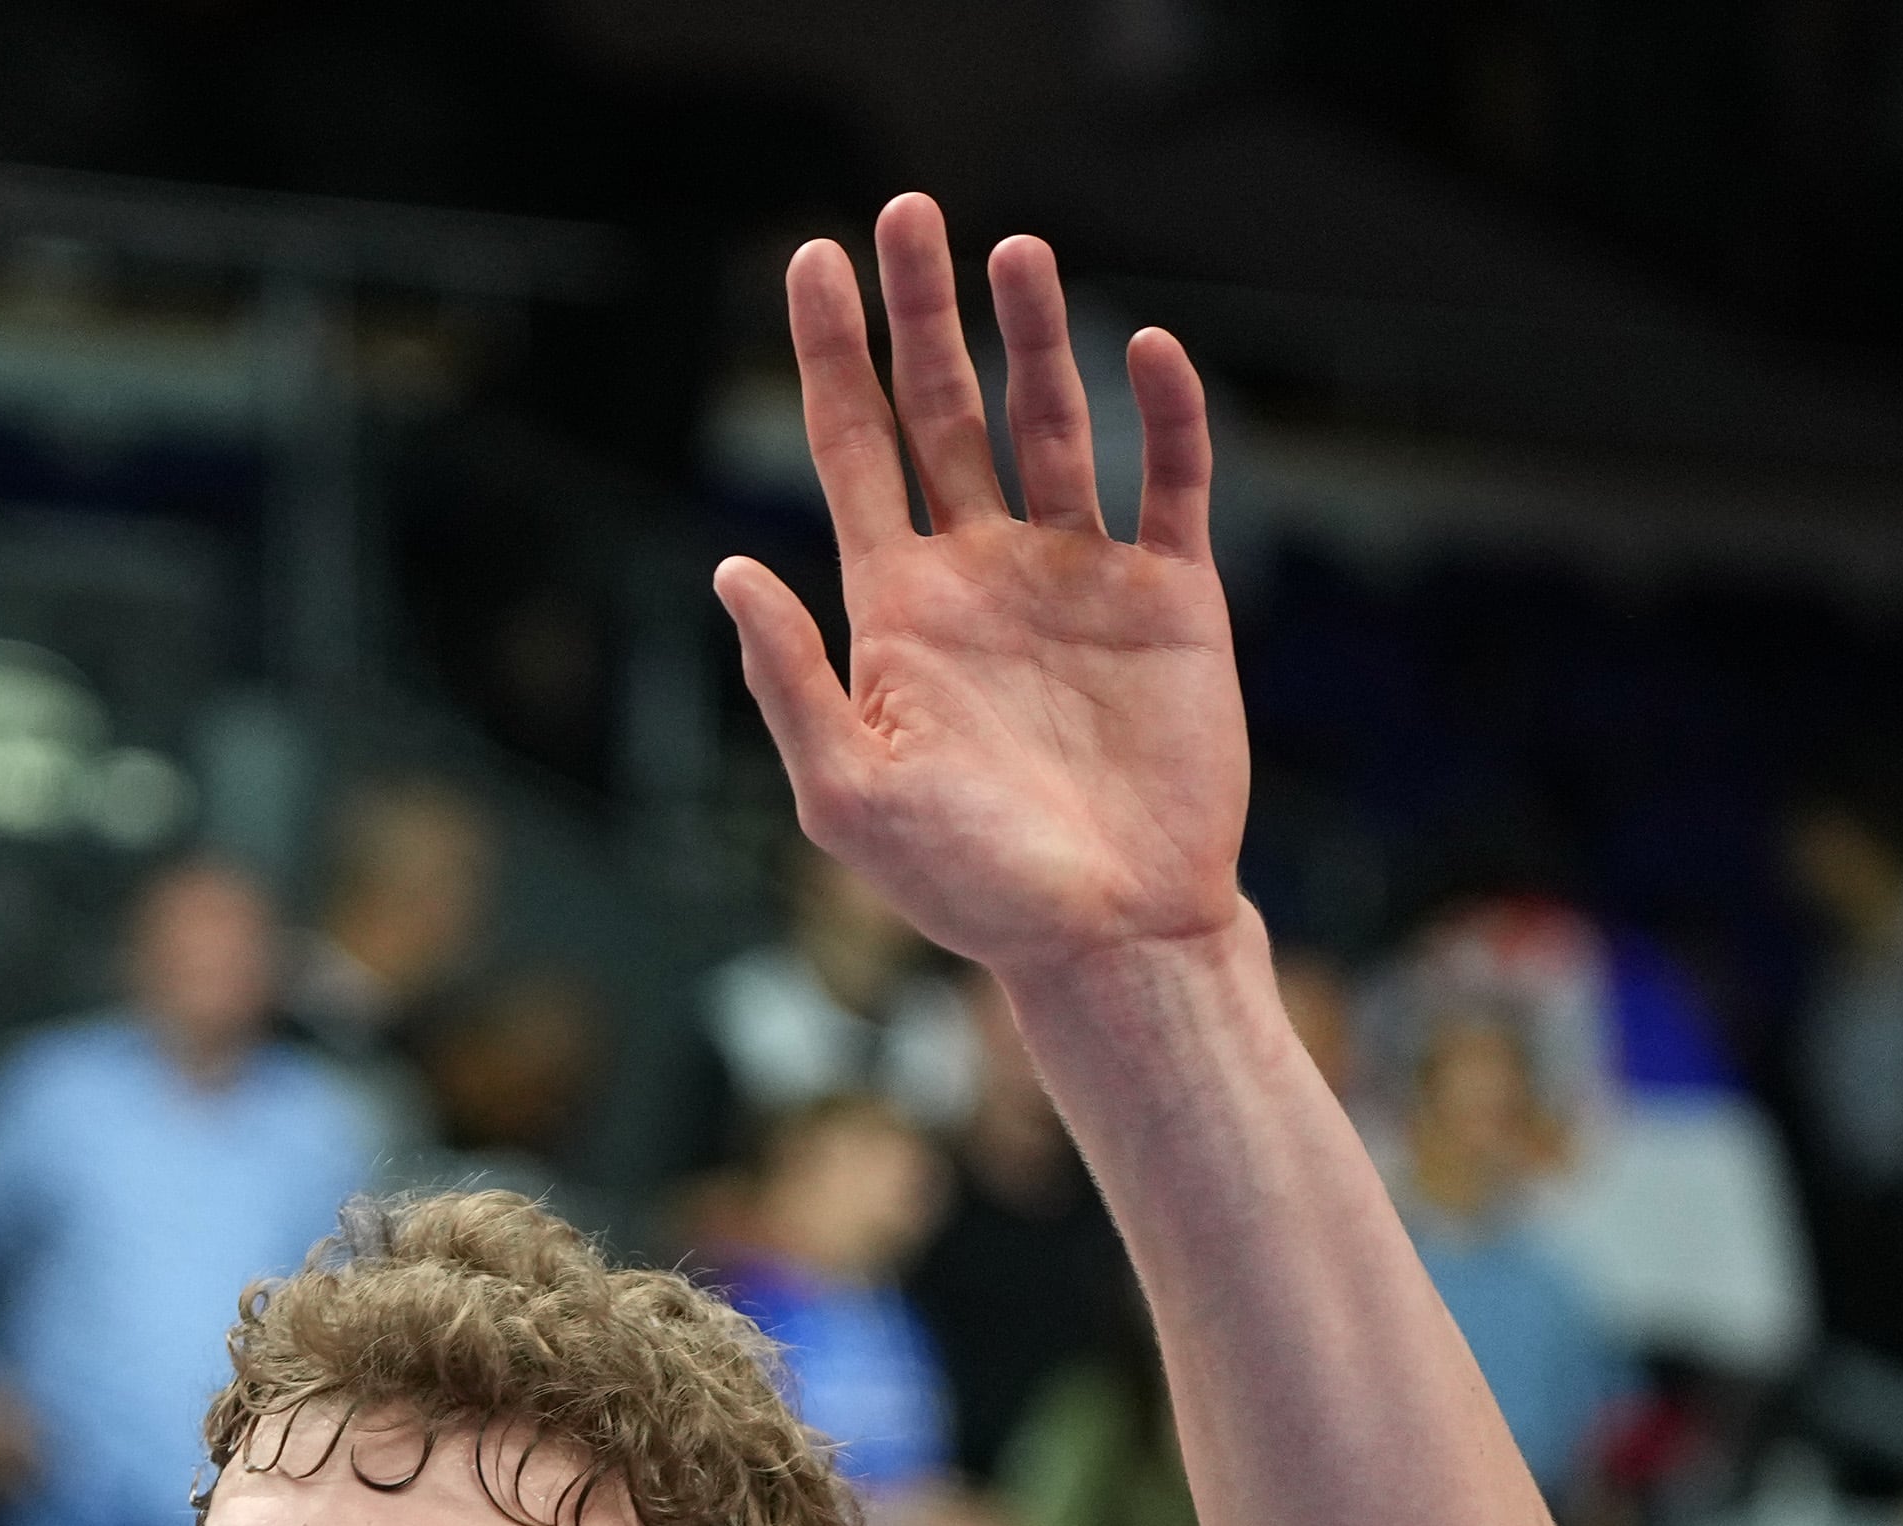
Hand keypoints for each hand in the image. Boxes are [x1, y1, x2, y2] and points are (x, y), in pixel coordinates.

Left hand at [712, 200, 1243, 975]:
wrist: (1107, 937)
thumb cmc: (967, 888)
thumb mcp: (847, 794)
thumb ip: (791, 680)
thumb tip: (730, 568)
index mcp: (897, 609)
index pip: (850, 448)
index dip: (829, 353)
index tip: (813, 259)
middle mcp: (983, 574)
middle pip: (942, 409)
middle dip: (922, 312)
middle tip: (909, 210)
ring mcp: (1078, 578)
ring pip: (1054, 422)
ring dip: (1036, 336)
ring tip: (1016, 251)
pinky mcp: (1173, 600)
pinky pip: (1173, 483)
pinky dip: (1167, 414)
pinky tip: (1146, 348)